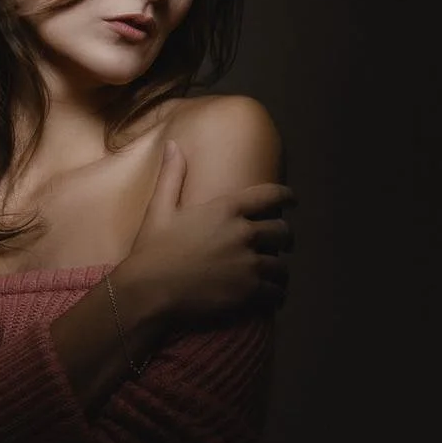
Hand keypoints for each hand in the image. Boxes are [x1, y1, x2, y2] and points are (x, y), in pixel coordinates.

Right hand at [115, 139, 294, 327]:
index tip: (292, 201)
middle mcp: (244, 234)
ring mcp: (250, 264)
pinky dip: (275, 295)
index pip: (270, 196)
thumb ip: (172, 176)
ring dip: (278, 270)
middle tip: (279, 244)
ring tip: (272, 275)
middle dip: (283, 237)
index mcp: (226, 210)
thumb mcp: (159, 209)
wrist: (149, 292)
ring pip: (282, 265)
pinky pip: (277, 293)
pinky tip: (270, 297)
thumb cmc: (152, 250)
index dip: (286, 196)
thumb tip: (173, 145)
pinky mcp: (251, 293)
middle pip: (283, 232)